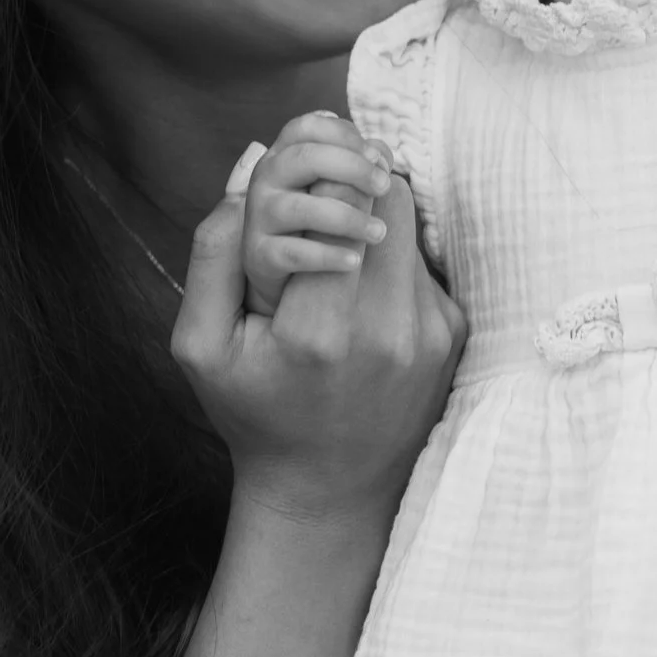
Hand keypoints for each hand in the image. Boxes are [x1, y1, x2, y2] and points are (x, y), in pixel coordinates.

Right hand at [173, 168, 462, 522]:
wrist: (328, 492)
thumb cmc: (256, 414)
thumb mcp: (203, 346)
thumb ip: (213, 253)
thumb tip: (250, 163)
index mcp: (319, 329)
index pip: (343, 198)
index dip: (322, 175)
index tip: (302, 178)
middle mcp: (387, 328)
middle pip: (389, 197)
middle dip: (352, 183)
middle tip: (321, 191)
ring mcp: (430, 332)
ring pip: (411, 224)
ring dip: (372, 220)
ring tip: (336, 247)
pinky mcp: (453, 334)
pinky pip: (423, 263)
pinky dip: (390, 260)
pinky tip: (360, 295)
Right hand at [237, 110, 393, 315]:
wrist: (277, 265)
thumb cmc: (313, 216)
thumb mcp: (329, 184)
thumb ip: (356, 163)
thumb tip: (381, 152)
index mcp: (282, 154)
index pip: (306, 127)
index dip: (345, 136)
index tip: (377, 157)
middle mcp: (264, 178)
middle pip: (305, 158)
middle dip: (353, 169)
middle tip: (384, 187)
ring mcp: (258, 215)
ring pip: (301, 208)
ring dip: (348, 218)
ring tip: (378, 232)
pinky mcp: (259, 253)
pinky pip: (295, 252)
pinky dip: (328, 256)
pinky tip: (354, 260)